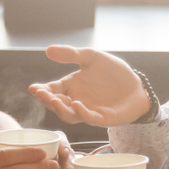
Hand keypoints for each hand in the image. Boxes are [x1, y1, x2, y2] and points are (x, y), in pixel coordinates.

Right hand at [30, 46, 149, 126]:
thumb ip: (71, 54)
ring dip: (61, 109)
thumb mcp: (91, 57)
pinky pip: (90, 118)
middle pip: (57, 105)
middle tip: (42, 94)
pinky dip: (83, 113)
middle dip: (47, 101)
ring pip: (70, 115)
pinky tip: (77, 104)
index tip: (33, 88)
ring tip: (55, 100)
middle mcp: (76, 101)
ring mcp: (89, 111)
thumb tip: (48, 50)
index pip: (51, 91)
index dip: (41, 91)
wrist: (136, 84)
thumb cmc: (112, 71)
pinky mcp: (103, 118)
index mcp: (71, 87)